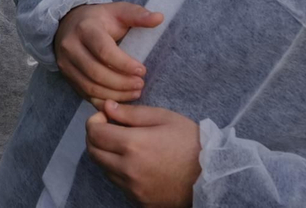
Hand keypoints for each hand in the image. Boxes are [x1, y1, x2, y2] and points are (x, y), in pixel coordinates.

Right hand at [53, 2, 161, 102]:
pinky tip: (121, 99)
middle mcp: (71, 47)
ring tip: (135, 92)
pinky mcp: (67, 77)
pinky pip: (86, 95)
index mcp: (85, 29)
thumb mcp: (118, 11)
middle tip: (141, 84)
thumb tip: (159, 18)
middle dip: (122, 83)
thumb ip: (138, 15)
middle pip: (97, 72)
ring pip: (90, 87)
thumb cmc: (100, 19)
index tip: (142, 70)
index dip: (125, 64)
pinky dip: (105, 101)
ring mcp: (66, 64)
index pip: (104, 51)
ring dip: (115, 94)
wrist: (69, 23)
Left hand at [85, 100, 200, 207]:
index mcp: (133, 145)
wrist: (212, 176)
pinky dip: (119, 171)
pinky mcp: (139, 201)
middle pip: (93, 152)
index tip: (104, 116)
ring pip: (104, 169)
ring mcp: (133, 188)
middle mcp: (128, 169)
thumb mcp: (163, 118)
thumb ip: (131, 113)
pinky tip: (135, 163)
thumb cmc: (190, 142)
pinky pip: (118, 184)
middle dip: (95, 137)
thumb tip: (107, 107)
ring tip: (124, 146)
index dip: (94, 121)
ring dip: (106, 154)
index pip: (94, 133)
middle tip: (109, 129)